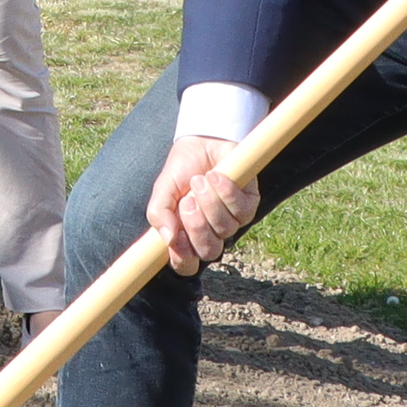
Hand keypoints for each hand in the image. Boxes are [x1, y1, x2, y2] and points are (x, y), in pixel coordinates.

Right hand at [144, 125, 261, 276]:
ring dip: (210, 203)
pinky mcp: (249, 204)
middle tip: (187, 201)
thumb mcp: (163, 189)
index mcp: (187, 234)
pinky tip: (216, 176)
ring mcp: (231, 220)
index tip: (175, 239)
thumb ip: (158, 213)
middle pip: (209, 251)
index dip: (182, 258)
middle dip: (197, 227)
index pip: (187, 265)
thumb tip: (167, 238)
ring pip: (225, 228)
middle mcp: (211, 232)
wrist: (202, 141)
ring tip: (200, 180)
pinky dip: (226, 192)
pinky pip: (241, 209)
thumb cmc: (181, 169)